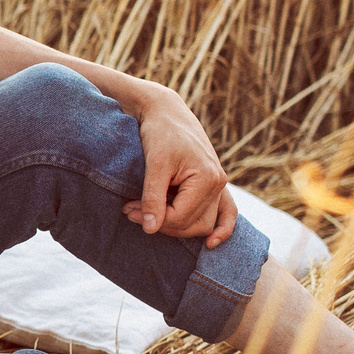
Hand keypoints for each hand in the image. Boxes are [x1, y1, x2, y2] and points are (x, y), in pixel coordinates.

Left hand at [121, 84, 237, 248]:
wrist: (165, 110)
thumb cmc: (159, 133)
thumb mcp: (154, 165)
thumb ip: (153, 198)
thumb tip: (151, 229)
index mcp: (208, 179)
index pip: (180, 217)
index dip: (153, 219)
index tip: (128, 210)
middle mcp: (219, 184)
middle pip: (193, 225)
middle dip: (162, 223)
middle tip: (131, 211)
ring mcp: (219, 184)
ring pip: (203, 223)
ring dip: (176, 225)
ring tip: (146, 214)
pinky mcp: (213, 183)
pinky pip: (225, 212)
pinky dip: (221, 228)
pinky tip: (211, 243)